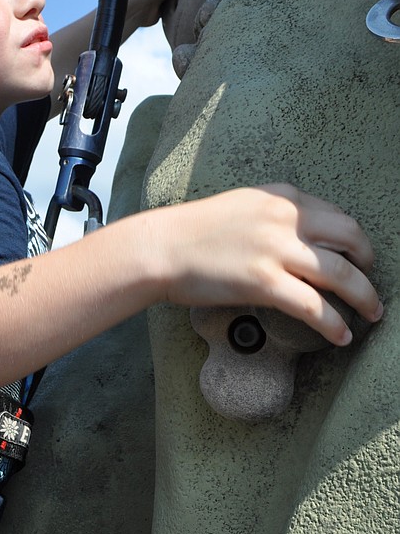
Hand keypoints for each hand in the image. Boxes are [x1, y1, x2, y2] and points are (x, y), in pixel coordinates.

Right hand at [160, 183, 382, 344]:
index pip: (336, 215)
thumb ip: (272, 215)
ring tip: (372, 314)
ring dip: (364, 296)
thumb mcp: (240, 207)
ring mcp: (277, 250)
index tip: (357, 258)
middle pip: (350, 238)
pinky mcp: (265, 282)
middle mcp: (286, 218)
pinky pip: (314, 306)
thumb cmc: (191, 233)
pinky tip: (342, 336)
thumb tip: (293, 236)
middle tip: (370, 284)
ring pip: (342, 273)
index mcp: (281, 197)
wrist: (160, 248)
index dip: (354, 240)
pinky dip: (334, 324)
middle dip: (369, 264)